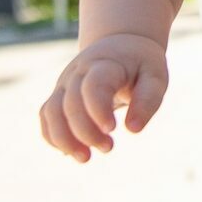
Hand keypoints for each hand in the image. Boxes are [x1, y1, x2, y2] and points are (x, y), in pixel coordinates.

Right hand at [38, 32, 168, 162]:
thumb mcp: (155, 76)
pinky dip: (55, 137)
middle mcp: (79, 72)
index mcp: (105, 63)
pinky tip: (73, 152)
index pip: (93, 87)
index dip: (98, 111)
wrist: (121, 43)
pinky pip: (47, 117)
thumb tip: (133, 130)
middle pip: (70, 103)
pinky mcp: (59, 94)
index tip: (113, 129)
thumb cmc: (141, 64)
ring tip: (85, 158)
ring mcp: (65, 83)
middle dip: (86, 132)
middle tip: (109, 147)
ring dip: (64, 139)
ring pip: (51, 112)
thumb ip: (148, 100)